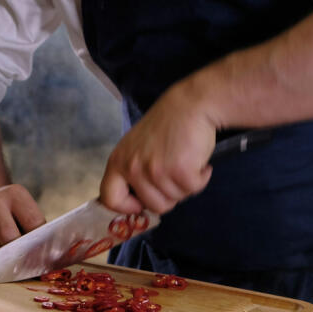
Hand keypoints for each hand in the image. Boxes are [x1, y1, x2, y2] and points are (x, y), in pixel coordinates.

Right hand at [0, 184, 45, 264]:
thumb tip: (57, 257)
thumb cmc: (9, 215)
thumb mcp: (24, 212)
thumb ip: (38, 232)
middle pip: (8, 235)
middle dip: (17, 254)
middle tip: (23, 265)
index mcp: (15, 194)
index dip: (39, 244)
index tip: (43, 258)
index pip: (33, 222)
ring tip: (7, 265)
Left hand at [99, 90, 217, 215]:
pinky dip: (201, 178)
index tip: (142, 205)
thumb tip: (140, 204)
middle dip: (169, 196)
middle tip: (176, 175)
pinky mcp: (179, 170)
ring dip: (186, 185)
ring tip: (187, 161)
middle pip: (153, 206)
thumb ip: (134, 171)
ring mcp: (155, 170)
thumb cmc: (167, 124)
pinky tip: (200, 162)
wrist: (191, 104)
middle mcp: (133, 167)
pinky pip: (194, 189)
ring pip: (175, 199)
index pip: (110, 198)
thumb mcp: (137, 147)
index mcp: (118, 161)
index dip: (127, 207)